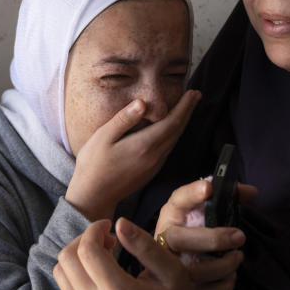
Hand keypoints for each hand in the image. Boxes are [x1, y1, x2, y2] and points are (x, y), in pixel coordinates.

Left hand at [53, 217, 210, 289]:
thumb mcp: (171, 270)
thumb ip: (144, 244)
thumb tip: (119, 223)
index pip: (87, 250)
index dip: (94, 229)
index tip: (110, 224)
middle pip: (67, 259)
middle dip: (83, 239)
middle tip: (107, 239)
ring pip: (61, 273)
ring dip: (77, 256)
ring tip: (103, 254)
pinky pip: (66, 289)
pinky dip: (78, 273)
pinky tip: (101, 273)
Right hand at [65, 90, 200, 219]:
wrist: (93, 196)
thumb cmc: (93, 165)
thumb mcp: (103, 137)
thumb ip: (124, 119)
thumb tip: (142, 102)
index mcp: (144, 145)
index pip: (172, 121)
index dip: (185, 106)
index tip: (194, 92)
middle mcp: (154, 156)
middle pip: (177, 130)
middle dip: (188, 111)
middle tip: (196, 95)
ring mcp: (154, 166)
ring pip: (174, 140)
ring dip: (182, 123)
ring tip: (186, 108)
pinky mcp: (150, 172)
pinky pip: (168, 149)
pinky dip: (174, 134)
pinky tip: (170, 129)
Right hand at [155, 179, 256, 289]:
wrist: (179, 262)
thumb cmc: (197, 230)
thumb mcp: (208, 210)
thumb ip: (231, 197)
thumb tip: (252, 193)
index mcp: (172, 215)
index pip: (178, 199)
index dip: (191, 193)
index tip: (209, 189)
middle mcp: (165, 239)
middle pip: (179, 239)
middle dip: (213, 239)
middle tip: (239, 236)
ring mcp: (169, 268)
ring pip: (191, 271)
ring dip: (222, 265)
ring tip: (237, 257)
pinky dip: (222, 287)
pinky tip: (231, 277)